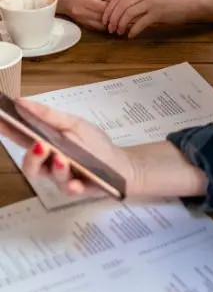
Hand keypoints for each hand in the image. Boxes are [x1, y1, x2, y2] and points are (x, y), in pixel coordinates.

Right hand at [0, 100, 134, 198]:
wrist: (121, 165)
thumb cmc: (95, 144)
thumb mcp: (74, 124)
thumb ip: (48, 115)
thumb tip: (21, 101)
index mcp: (46, 142)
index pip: (21, 137)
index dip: (7, 130)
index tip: (0, 120)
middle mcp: (48, 162)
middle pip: (29, 165)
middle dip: (32, 156)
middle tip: (40, 145)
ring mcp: (60, 177)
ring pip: (49, 176)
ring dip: (56, 167)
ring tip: (63, 157)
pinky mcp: (76, 189)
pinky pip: (69, 189)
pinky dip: (72, 184)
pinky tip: (77, 182)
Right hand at [60, 0, 119, 30]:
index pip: (105, 7)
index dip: (116, 5)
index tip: (122, 1)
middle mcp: (82, 12)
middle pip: (105, 17)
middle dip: (116, 13)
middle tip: (123, 8)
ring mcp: (83, 21)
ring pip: (103, 25)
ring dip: (113, 20)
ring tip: (118, 13)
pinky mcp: (85, 25)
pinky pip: (100, 28)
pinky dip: (107, 24)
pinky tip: (111, 18)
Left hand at [103, 0, 187, 37]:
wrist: (188, 5)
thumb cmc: (169, 2)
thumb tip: (118, 9)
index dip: (109, 8)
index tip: (105, 19)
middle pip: (121, 5)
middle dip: (112, 18)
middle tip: (109, 28)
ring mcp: (151, 2)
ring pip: (128, 14)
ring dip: (120, 25)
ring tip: (118, 33)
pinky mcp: (158, 13)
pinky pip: (140, 23)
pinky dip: (133, 31)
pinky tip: (131, 36)